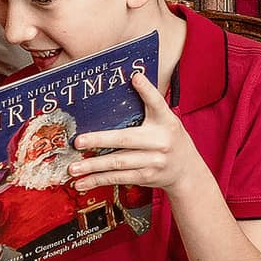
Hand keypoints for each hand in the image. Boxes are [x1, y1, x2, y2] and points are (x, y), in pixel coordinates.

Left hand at [67, 71, 199, 195]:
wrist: (187, 171)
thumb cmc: (170, 139)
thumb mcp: (166, 119)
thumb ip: (150, 103)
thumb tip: (134, 78)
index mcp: (166, 122)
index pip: (157, 103)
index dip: (147, 91)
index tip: (135, 78)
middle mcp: (160, 142)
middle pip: (126, 139)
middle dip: (100, 140)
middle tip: (78, 142)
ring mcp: (153, 162)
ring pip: (118, 163)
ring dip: (93, 166)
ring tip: (73, 167)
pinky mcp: (145, 177)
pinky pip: (118, 178)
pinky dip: (98, 180)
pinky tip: (81, 182)